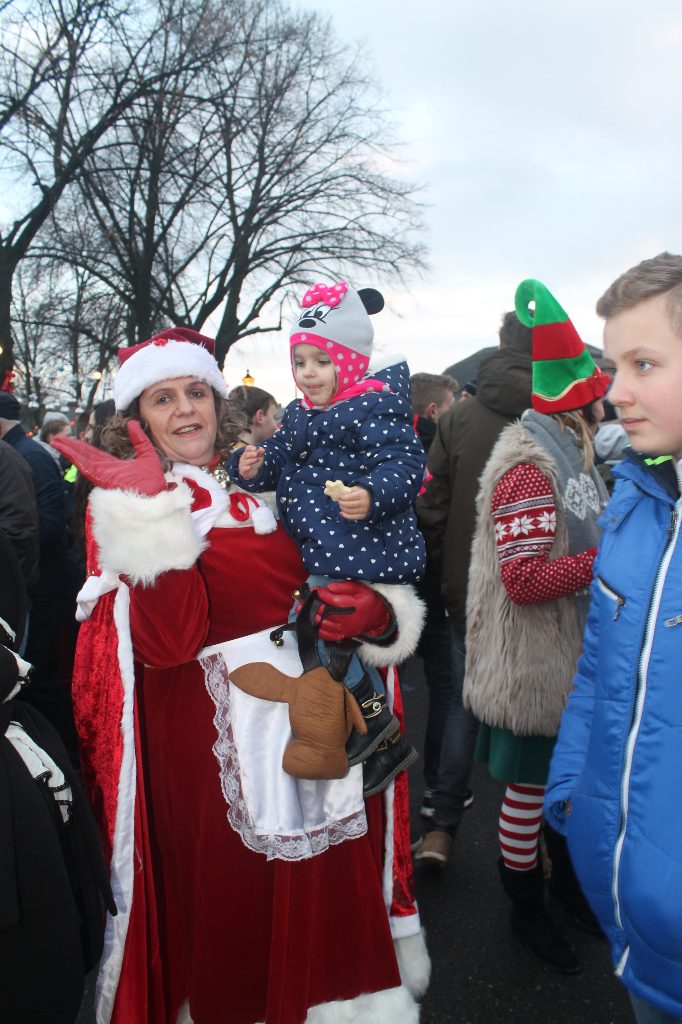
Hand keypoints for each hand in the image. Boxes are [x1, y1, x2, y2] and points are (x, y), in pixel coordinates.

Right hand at [51, 420, 167, 495]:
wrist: (154, 498)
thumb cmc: (153, 483)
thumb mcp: (147, 455)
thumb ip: (140, 439)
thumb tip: (132, 423)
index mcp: (113, 466)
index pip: (93, 454)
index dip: (82, 446)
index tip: (71, 439)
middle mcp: (105, 470)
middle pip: (83, 455)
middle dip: (69, 447)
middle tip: (55, 438)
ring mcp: (102, 475)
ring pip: (81, 460)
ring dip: (67, 450)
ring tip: (54, 440)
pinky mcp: (102, 479)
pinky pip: (85, 466)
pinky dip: (74, 458)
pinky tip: (64, 450)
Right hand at [238, 445, 264, 479]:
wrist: (251, 472)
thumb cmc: (254, 462)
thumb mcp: (259, 457)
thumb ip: (260, 453)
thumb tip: (263, 449)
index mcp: (247, 452)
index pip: (248, 448)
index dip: (250, 448)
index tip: (254, 448)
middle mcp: (244, 457)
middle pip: (246, 455)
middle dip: (251, 454)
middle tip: (256, 454)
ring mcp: (243, 464)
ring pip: (245, 462)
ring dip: (250, 460)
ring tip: (256, 459)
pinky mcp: (243, 470)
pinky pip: (243, 469)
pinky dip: (246, 468)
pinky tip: (249, 467)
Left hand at [308, 580, 390, 642]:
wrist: (378, 618)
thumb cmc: (368, 600)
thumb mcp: (361, 588)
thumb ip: (345, 586)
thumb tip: (329, 586)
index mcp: (354, 606)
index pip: (334, 601)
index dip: (322, 595)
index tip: (314, 589)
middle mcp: (348, 619)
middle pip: (326, 613)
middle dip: (312, 606)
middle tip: (302, 600)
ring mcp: (344, 629)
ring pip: (324, 624)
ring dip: (311, 616)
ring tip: (302, 609)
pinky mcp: (342, 635)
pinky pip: (327, 635)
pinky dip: (317, 629)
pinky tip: (310, 622)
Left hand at [337, 486, 370, 520]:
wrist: (369, 499)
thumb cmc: (360, 493)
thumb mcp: (355, 489)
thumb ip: (348, 491)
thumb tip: (339, 493)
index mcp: (362, 494)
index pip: (351, 497)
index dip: (344, 497)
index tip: (339, 497)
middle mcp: (364, 503)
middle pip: (351, 505)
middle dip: (343, 503)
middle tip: (339, 502)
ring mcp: (364, 510)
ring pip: (351, 511)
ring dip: (344, 509)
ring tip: (341, 506)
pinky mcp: (363, 516)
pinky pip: (353, 517)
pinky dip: (346, 516)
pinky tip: (342, 513)